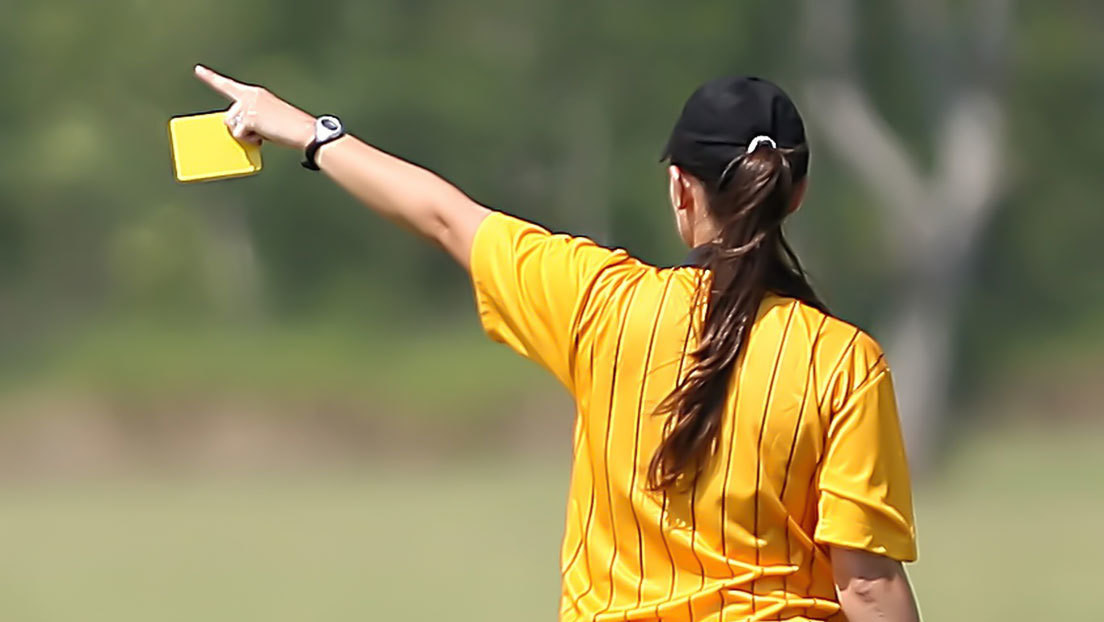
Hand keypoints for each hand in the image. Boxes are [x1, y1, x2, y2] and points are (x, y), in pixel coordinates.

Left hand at [194, 64, 315, 149]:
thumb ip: (251, 118)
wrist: (304, 130)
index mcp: (255, 93)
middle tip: (261, 132)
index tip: (198, 70)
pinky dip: (249, 140)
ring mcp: (248, 105)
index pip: (228, 85)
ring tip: (265, 133)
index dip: (210, 78)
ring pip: (232, 124)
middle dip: (239, 127)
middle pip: (229, 115)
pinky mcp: (248, 117)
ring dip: (245, 134)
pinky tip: (263, 137)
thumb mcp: (268, 117)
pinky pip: (239, 134)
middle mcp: (249, 95)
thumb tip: (237, 129)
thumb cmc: (291, 127)